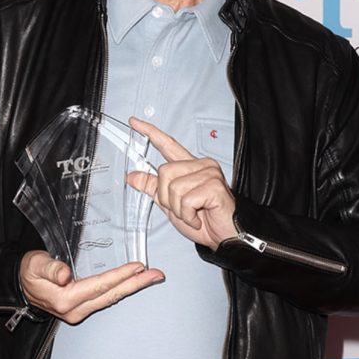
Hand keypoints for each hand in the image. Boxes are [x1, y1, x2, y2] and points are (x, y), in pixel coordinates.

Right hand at [19, 250, 163, 324]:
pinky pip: (105, 299)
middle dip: (136, 284)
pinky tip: (133, 283)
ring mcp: (78, 313)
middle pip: (111, 295)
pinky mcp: (81, 310)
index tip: (139, 266)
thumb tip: (66, 275)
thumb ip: (50, 268)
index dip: (120, 275)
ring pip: (111, 299)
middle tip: (158, 275)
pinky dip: (121, 290)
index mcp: (64, 299)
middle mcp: (74, 310)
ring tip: (152, 277)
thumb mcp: (34, 264)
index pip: (99, 285)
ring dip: (132, 287)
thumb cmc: (27, 272)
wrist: (18, 286)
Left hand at [126, 117, 236, 250]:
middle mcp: (201, 166)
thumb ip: (153, 188)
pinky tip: (198, 217)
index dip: (150, 133)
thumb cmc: (205, 220)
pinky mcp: (214, 186)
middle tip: (182, 209)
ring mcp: (209, 174)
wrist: (225, 236)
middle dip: (166, 197)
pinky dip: (188, 215)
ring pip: (173, 188)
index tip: (135, 123)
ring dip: (178, 209)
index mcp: (189, 167)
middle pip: (164, 172)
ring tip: (193, 214)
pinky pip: (186, 200)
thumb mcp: (170, 203)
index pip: (167, 145)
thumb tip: (133, 176)